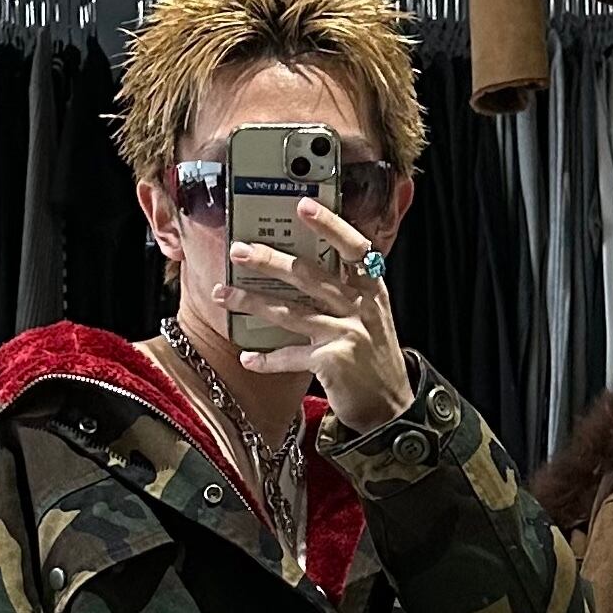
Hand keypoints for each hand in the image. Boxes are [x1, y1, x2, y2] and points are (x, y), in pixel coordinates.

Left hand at [218, 197, 413, 433]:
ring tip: (221, 294)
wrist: (391, 406)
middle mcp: (361, 307)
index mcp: (372, 289)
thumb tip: (304, 263)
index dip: (330, 224)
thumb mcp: (371, 316)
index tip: (303, 206)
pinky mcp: (332, 363)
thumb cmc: (373, 358)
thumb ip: (348, 290)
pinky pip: (290, 356)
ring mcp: (346, 334)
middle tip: (238, 250)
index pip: (353, 247)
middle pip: (309, 274)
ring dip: (252, 302)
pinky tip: (247, 357)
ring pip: (290, 312)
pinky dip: (266, 359)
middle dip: (269, 260)